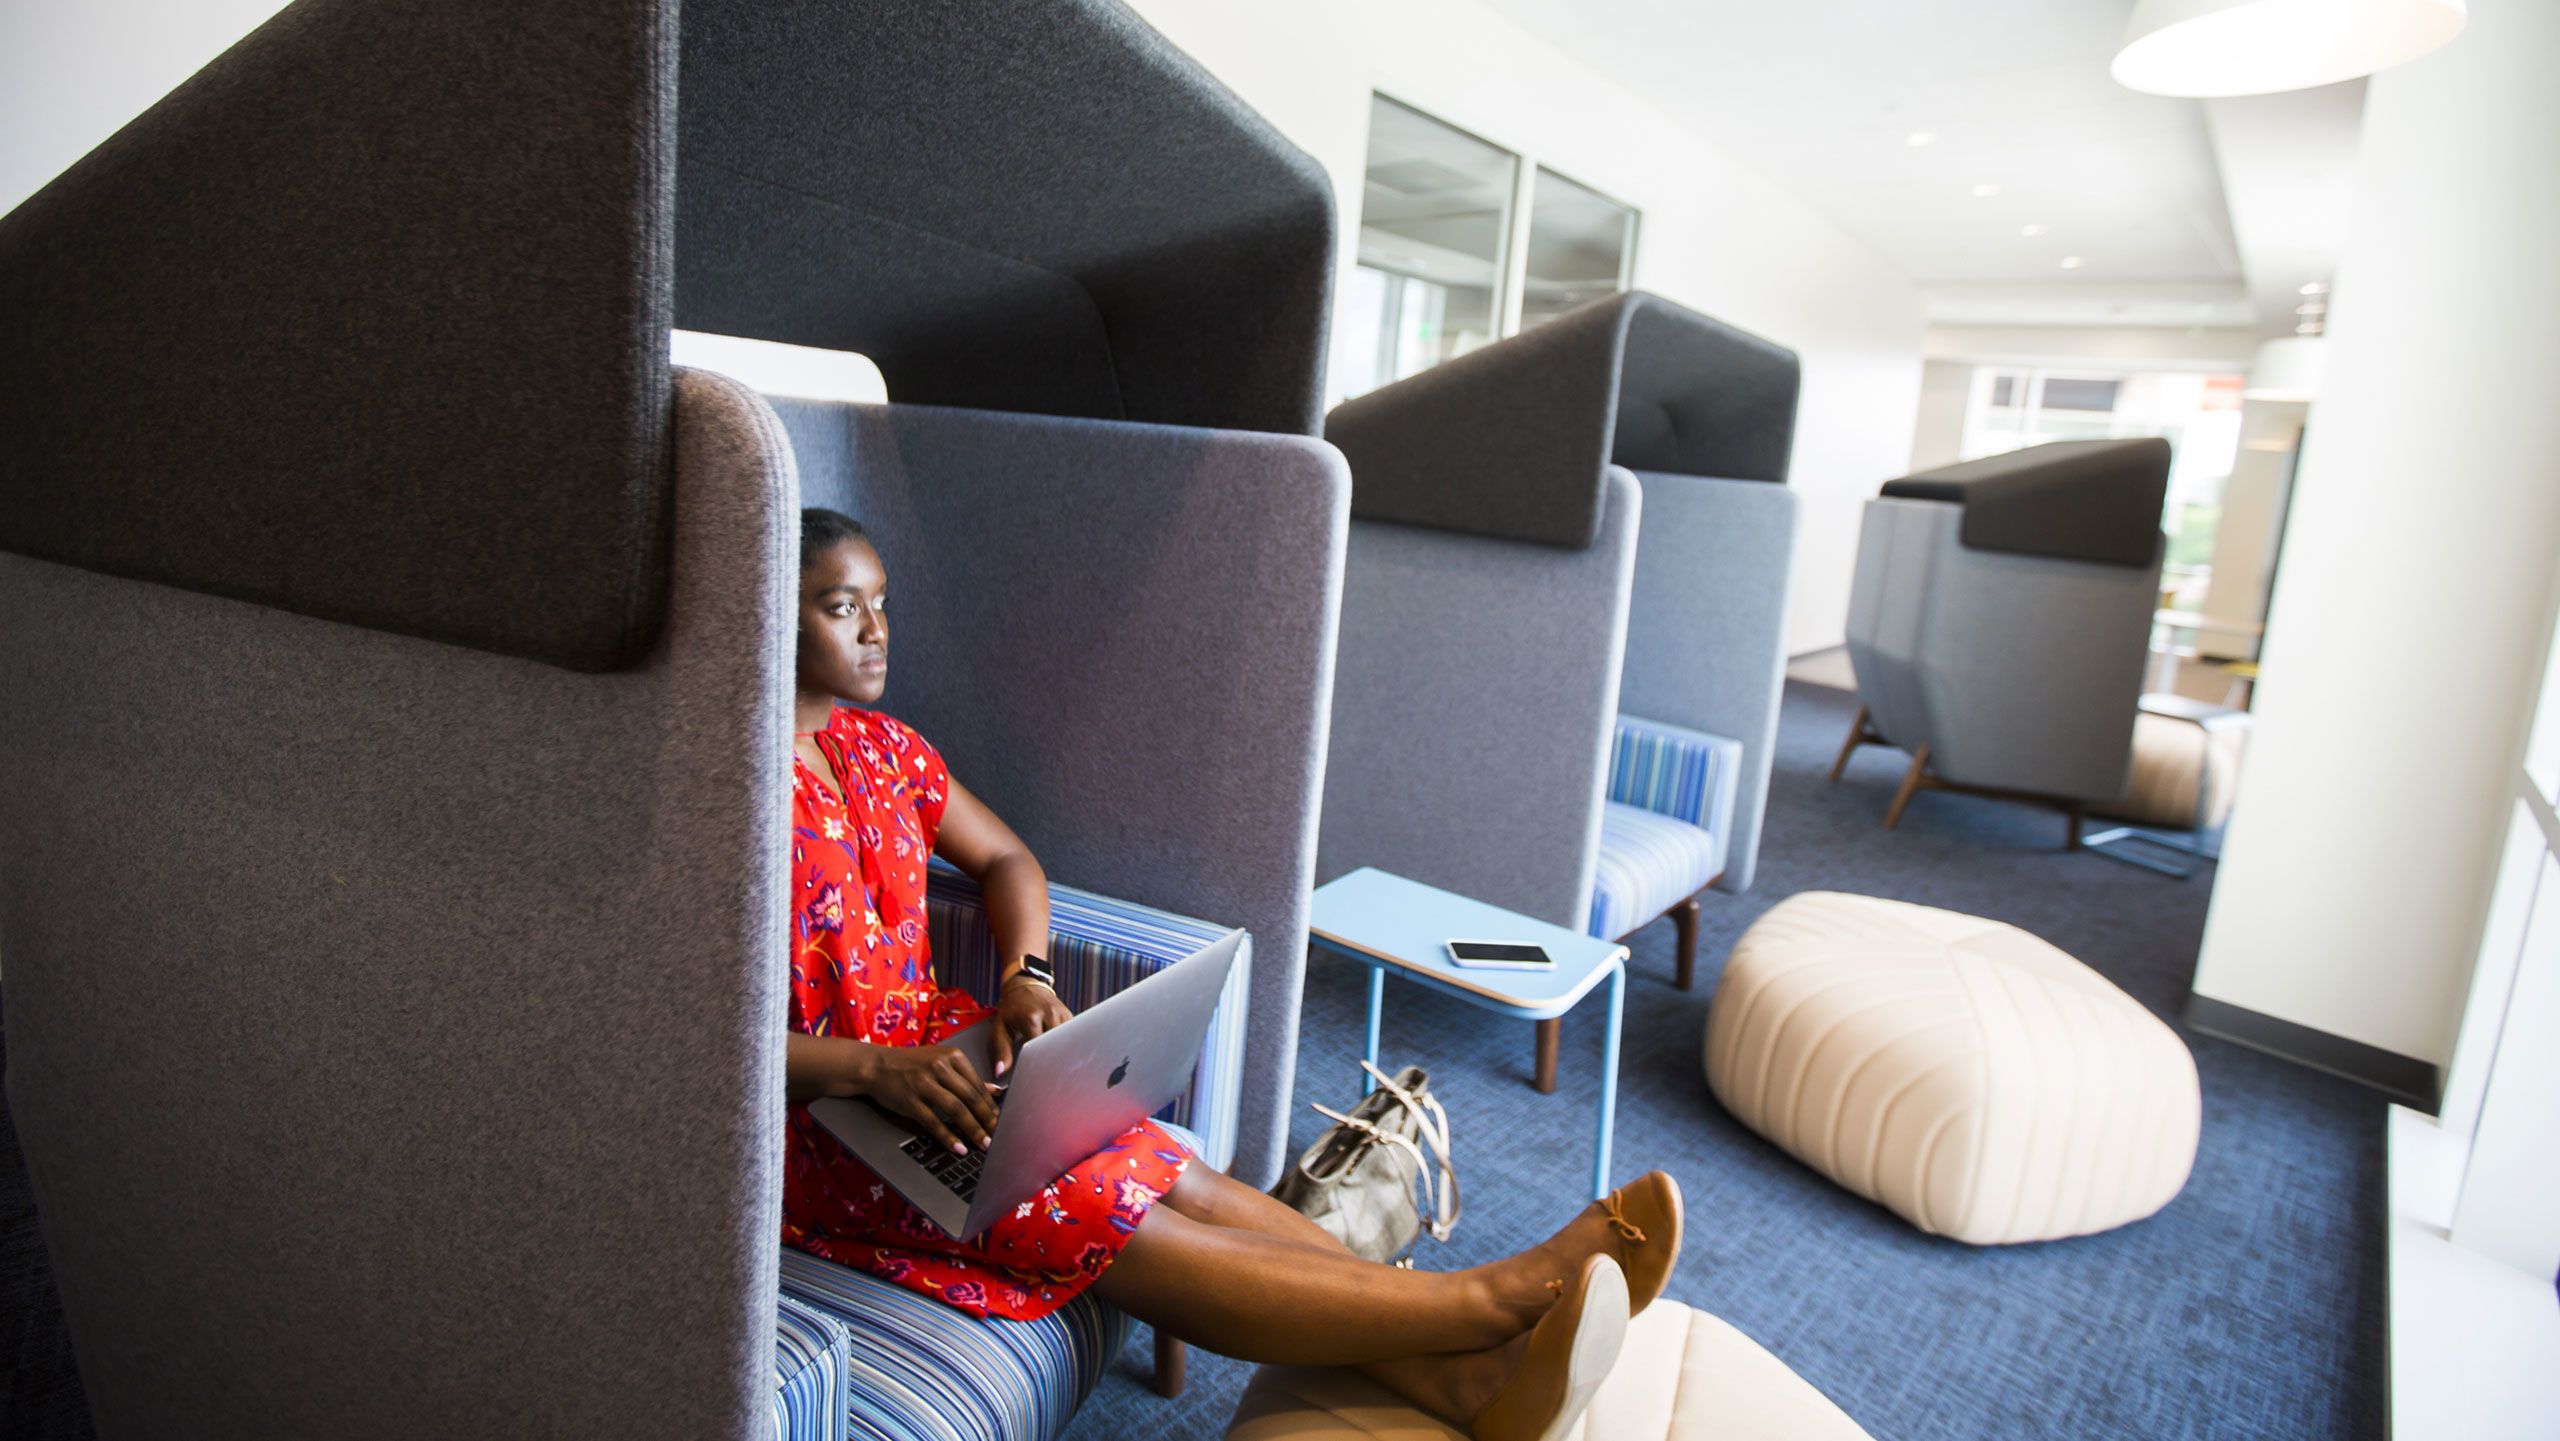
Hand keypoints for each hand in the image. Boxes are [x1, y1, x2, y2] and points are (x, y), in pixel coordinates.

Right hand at [854, 1042, 999, 1155]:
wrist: (875, 1065)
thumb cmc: (911, 1064)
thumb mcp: (941, 1061)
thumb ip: (967, 1076)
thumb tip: (995, 1091)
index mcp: (952, 1056)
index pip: (977, 1084)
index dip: (991, 1106)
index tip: (1001, 1121)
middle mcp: (940, 1067)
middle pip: (970, 1097)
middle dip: (987, 1120)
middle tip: (998, 1136)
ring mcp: (924, 1083)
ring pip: (956, 1109)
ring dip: (972, 1130)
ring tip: (983, 1144)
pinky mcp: (910, 1100)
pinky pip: (933, 1122)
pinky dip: (948, 1137)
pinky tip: (958, 1147)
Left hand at [990, 975, 1072, 1079]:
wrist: (1026, 986)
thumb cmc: (1011, 1009)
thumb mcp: (1000, 1028)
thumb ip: (1001, 1050)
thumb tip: (1000, 1072)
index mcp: (1031, 1019)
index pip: (1038, 1050)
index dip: (1036, 1064)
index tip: (1033, 1074)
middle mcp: (1050, 1015)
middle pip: (1054, 1048)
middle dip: (1050, 1061)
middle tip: (1044, 1074)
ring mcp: (1062, 1015)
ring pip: (1065, 1043)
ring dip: (1058, 1054)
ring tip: (1052, 1064)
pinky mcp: (1070, 1017)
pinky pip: (1070, 1037)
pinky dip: (1064, 1045)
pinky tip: (1058, 1050)